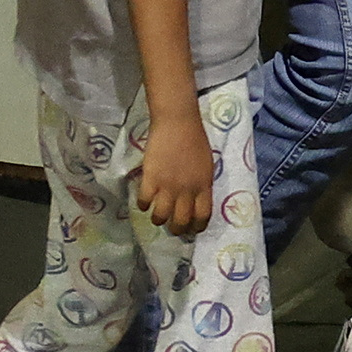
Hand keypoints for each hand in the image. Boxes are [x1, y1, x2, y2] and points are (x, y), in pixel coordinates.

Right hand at [133, 106, 214, 232]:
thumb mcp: (207, 164)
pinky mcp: (151, 179)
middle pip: (181, 221)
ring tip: (156, 216)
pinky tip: (144, 202)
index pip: (202, 216)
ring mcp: (168, 186)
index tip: (192, 229)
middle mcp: (187, 190)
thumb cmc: (195, 139)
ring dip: (158, 220)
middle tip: (172, 227)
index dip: (197, 227)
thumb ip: (202, 184)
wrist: (177, 122)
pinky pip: (144, 201)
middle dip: (176, 229)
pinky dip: (143, 205)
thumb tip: (197, 199)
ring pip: (161, 216)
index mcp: (203, 186)